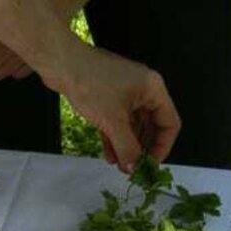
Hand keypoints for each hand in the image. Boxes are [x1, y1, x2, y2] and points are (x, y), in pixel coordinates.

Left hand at [48, 41, 179, 171]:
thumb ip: (127, 148)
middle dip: (143, 149)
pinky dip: (116, 138)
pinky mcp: (110, 96)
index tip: (151, 164)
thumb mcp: (113, 121)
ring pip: (134, 126)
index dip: (163, 147)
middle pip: (152, 126)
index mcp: (153, 88)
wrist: (60, 63)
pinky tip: (110, 154)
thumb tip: (133, 167)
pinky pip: (119, 122)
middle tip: (134, 167)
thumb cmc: (89, 80)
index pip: (170, 123)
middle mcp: (143, 89)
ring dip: (128, 146)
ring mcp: (126, 92)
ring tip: (120, 164)